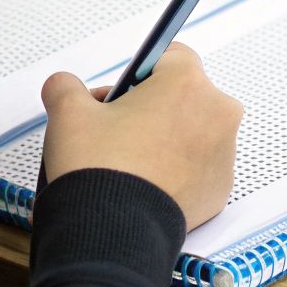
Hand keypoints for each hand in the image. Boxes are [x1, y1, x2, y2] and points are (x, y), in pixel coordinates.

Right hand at [39, 42, 243, 228]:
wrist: (113, 231)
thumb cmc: (99, 170)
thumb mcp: (67, 113)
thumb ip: (66, 87)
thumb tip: (63, 86)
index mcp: (186, 82)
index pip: (170, 55)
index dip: (140, 72)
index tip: (123, 92)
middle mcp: (216, 112)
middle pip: (183, 95)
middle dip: (154, 107)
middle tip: (119, 129)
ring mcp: (223, 153)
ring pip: (193, 131)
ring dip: (168, 139)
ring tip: (131, 160)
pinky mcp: (221, 188)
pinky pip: (199, 167)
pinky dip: (178, 171)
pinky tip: (147, 182)